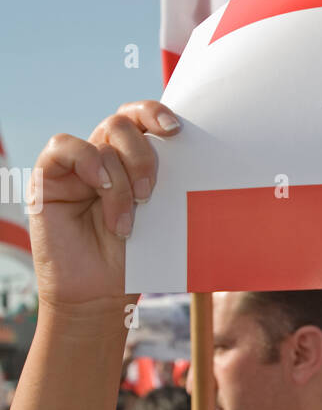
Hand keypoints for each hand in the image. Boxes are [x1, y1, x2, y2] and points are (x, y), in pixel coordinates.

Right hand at [29, 101, 180, 310]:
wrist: (98, 296)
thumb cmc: (132, 260)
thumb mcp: (157, 218)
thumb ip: (165, 183)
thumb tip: (185, 151)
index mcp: (131, 162)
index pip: (140, 118)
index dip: (155, 113)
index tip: (176, 130)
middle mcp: (103, 158)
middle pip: (123, 125)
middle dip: (143, 157)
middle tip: (149, 195)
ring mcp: (76, 168)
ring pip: (103, 141)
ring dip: (120, 182)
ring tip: (125, 222)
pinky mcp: (48, 179)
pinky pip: (63, 147)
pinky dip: (87, 162)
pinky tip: (100, 188)